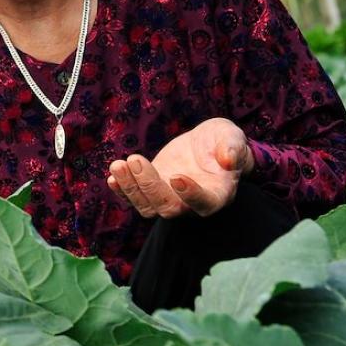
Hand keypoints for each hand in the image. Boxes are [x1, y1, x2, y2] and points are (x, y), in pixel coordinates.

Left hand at [106, 117, 252, 218]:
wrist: (207, 145)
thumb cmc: (224, 142)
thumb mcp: (232, 137)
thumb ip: (233, 147)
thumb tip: (229, 159)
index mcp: (218, 194)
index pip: (205, 204)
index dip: (191, 195)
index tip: (176, 176)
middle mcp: (192, 203)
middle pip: (169, 208)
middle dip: (149, 187)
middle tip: (136, 159)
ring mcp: (170, 198)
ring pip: (147, 207)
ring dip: (130, 189)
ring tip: (118, 164)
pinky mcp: (152, 189)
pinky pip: (134, 199)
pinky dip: (122, 190)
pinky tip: (113, 175)